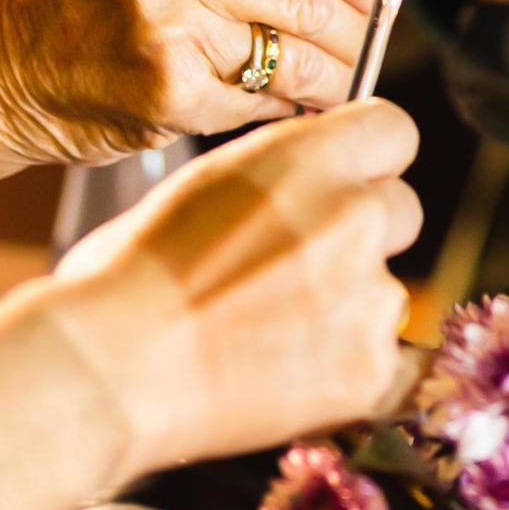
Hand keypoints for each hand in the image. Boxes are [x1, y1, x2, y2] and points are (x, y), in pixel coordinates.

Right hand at [43, 100, 422, 474]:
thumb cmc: (126, 278)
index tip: (346, 183)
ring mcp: (371, 296)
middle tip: (298, 270)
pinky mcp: (370, 370)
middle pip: (401, 210)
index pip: (394, 131)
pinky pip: (394, 366)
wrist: (107, 368)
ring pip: (391, 291)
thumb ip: (279, 179)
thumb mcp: (205, 184)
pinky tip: (305, 378)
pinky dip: (359, 373)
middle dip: (363, 235)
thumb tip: (303, 187)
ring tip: (274, 335)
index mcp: (314, 158)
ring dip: (353, 307)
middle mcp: (356, 217)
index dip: (369, 160)